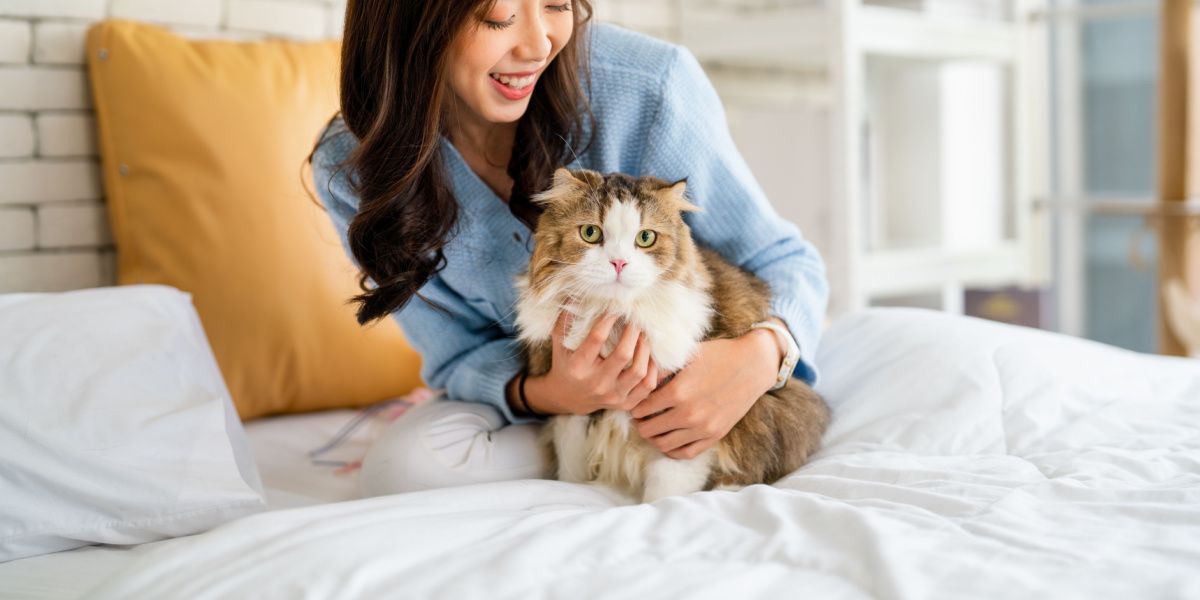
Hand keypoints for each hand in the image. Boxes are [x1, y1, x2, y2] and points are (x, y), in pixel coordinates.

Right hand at [535, 309, 659, 414]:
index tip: (616, 309)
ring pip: (639, 372)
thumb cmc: (566, 362)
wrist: (568, 397)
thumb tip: (579, 295)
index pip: (596, 339)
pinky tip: (650, 355)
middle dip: (633, 332)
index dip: (608, 320)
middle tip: (636, 320)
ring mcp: (612, 396)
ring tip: (645, 335)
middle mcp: (595, 383)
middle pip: (623, 355)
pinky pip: (648, 387)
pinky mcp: (624, 404)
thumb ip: (567, 319)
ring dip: (645, 349)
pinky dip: (653, 369)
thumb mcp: (560, 341)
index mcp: (577, 367)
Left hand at [629, 330, 779, 458]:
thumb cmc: (718, 355)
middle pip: (648, 430)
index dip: (634, 406)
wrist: (753, 365)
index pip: (641, 408)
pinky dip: (672, 449)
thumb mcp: (686, 356)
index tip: (634, 402)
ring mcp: (703, 428)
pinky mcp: (715, 435)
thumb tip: (638, 378)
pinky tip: (669, 438)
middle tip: (640, 416)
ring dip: (653, 437)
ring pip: (663, 444)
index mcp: (678, 391)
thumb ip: (661, 369)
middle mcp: (688, 414)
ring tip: (653, 427)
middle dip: (640, 423)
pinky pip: (685, 453)